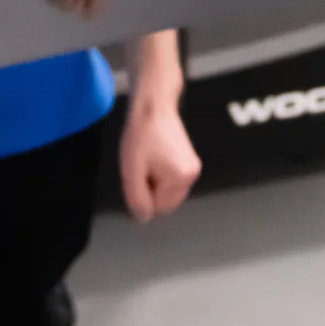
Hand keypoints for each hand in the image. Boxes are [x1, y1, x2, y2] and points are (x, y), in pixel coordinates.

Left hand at [118, 98, 201, 220]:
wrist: (153, 106)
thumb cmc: (140, 135)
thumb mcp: (131, 170)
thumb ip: (137, 198)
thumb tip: (144, 219)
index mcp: (180, 178)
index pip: (158, 207)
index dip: (143, 194)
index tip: (138, 173)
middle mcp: (192, 175)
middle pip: (167, 202)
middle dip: (151, 190)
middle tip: (142, 167)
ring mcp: (193, 167)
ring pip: (169, 192)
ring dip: (156, 183)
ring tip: (148, 160)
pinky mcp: (190, 160)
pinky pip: (172, 180)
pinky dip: (162, 174)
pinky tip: (155, 157)